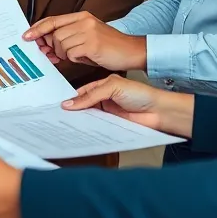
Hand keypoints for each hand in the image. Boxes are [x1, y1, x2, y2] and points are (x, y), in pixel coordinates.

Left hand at [23, 12, 146, 71]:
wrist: (132, 51)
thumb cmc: (109, 47)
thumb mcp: (87, 37)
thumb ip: (68, 38)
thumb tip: (46, 46)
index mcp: (82, 17)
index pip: (53, 20)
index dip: (38, 28)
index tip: (26, 36)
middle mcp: (84, 21)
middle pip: (55, 35)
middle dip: (53, 48)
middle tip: (58, 56)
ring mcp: (88, 31)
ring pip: (61, 44)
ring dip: (65, 55)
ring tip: (78, 56)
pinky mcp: (92, 44)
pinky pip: (71, 54)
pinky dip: (75, 59)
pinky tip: (85, 58)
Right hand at [62, 74, 193, 137]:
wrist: (158, 112)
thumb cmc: (141, 94)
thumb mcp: (113, 87)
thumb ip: (91, 95)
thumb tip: (70, 103)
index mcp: (102, 86)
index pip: (81, 92)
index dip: (70, 98)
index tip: (58, 105)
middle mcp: (103, 99)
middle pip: (83, 106)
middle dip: (72, 111)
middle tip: (57, 117)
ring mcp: (108, 113)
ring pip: (88, 117)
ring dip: (79, 121)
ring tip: (65, 126)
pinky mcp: (112, 125)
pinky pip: (97, 127)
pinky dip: (89, 129)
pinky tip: (81, 132)